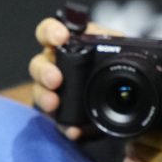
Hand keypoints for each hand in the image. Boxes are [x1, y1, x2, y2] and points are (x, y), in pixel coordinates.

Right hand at [28, 18, 122, 139]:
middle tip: (55, 79)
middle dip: (44, 71)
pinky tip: (72, 130)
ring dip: (45, 96)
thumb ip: (116, 41)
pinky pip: (56, 119)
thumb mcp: (116, 47)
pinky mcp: (58, 113)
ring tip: (53, 104)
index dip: (50, 31)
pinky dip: (64, 125)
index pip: (49, 31)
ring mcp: (52, 90)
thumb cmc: (110, 62)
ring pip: (39, 90)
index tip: (60, 37)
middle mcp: (54, 65)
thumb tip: (123, 40)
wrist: (117, 96)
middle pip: (38, 64)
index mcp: (67, 44)